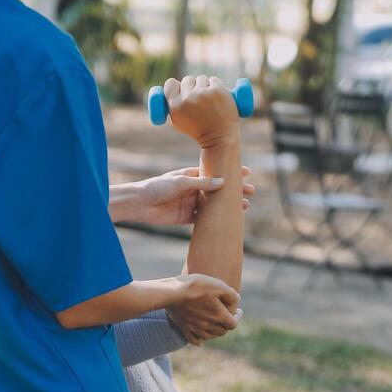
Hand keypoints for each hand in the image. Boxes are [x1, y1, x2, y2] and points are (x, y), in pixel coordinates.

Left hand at [138, 166, 254, 225]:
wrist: (141, 204)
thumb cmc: (157, 187)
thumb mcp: (180, 181)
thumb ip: (200, 183)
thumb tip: (222, 182)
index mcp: (192, 175)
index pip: (216, 172)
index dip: (231, 172)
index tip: (246, 171)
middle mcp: (194, 188)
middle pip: (219, 189)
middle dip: (235, 190)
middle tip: (251, 191)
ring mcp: (192, 203)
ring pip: (214, 204)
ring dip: (228, 206)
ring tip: (245, 206)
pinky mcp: (187, 217)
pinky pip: (205, 218)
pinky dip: (216, 219)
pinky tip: (227, 220)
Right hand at [164, 76, 239, 147]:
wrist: (219, 139)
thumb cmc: (198, 131)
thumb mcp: (179, 122)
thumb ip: (173, 105)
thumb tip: (173, 88)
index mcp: (175, 107)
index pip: (170, 84)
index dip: (177, 87)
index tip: (182, 92)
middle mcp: (188, 99)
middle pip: (187, 80)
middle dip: (192, 87)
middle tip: (198, 100)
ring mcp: (203, 93)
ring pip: (201, 79)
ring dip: (204, 86)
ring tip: (209, 101)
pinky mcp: (217, 90)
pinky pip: (213, 80)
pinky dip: (215, 87)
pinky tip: (217, 99)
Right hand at [166, 273, 240, 345]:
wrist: (173, 292)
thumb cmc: (197, 286)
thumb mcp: (219, 285)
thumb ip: (231, 295)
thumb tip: (237, 302)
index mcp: (219, 315)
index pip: (233, 324)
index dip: (238, 318)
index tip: (237, 312)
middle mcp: (208, 325)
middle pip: (222, 332)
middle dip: (226, 325)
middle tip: (225, 317)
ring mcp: (195, 328)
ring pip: (209, 337)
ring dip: (214, 333)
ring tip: (214, 326)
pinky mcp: (183, 328)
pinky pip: (193, 340)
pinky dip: (198, 341)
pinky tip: (200, 340)